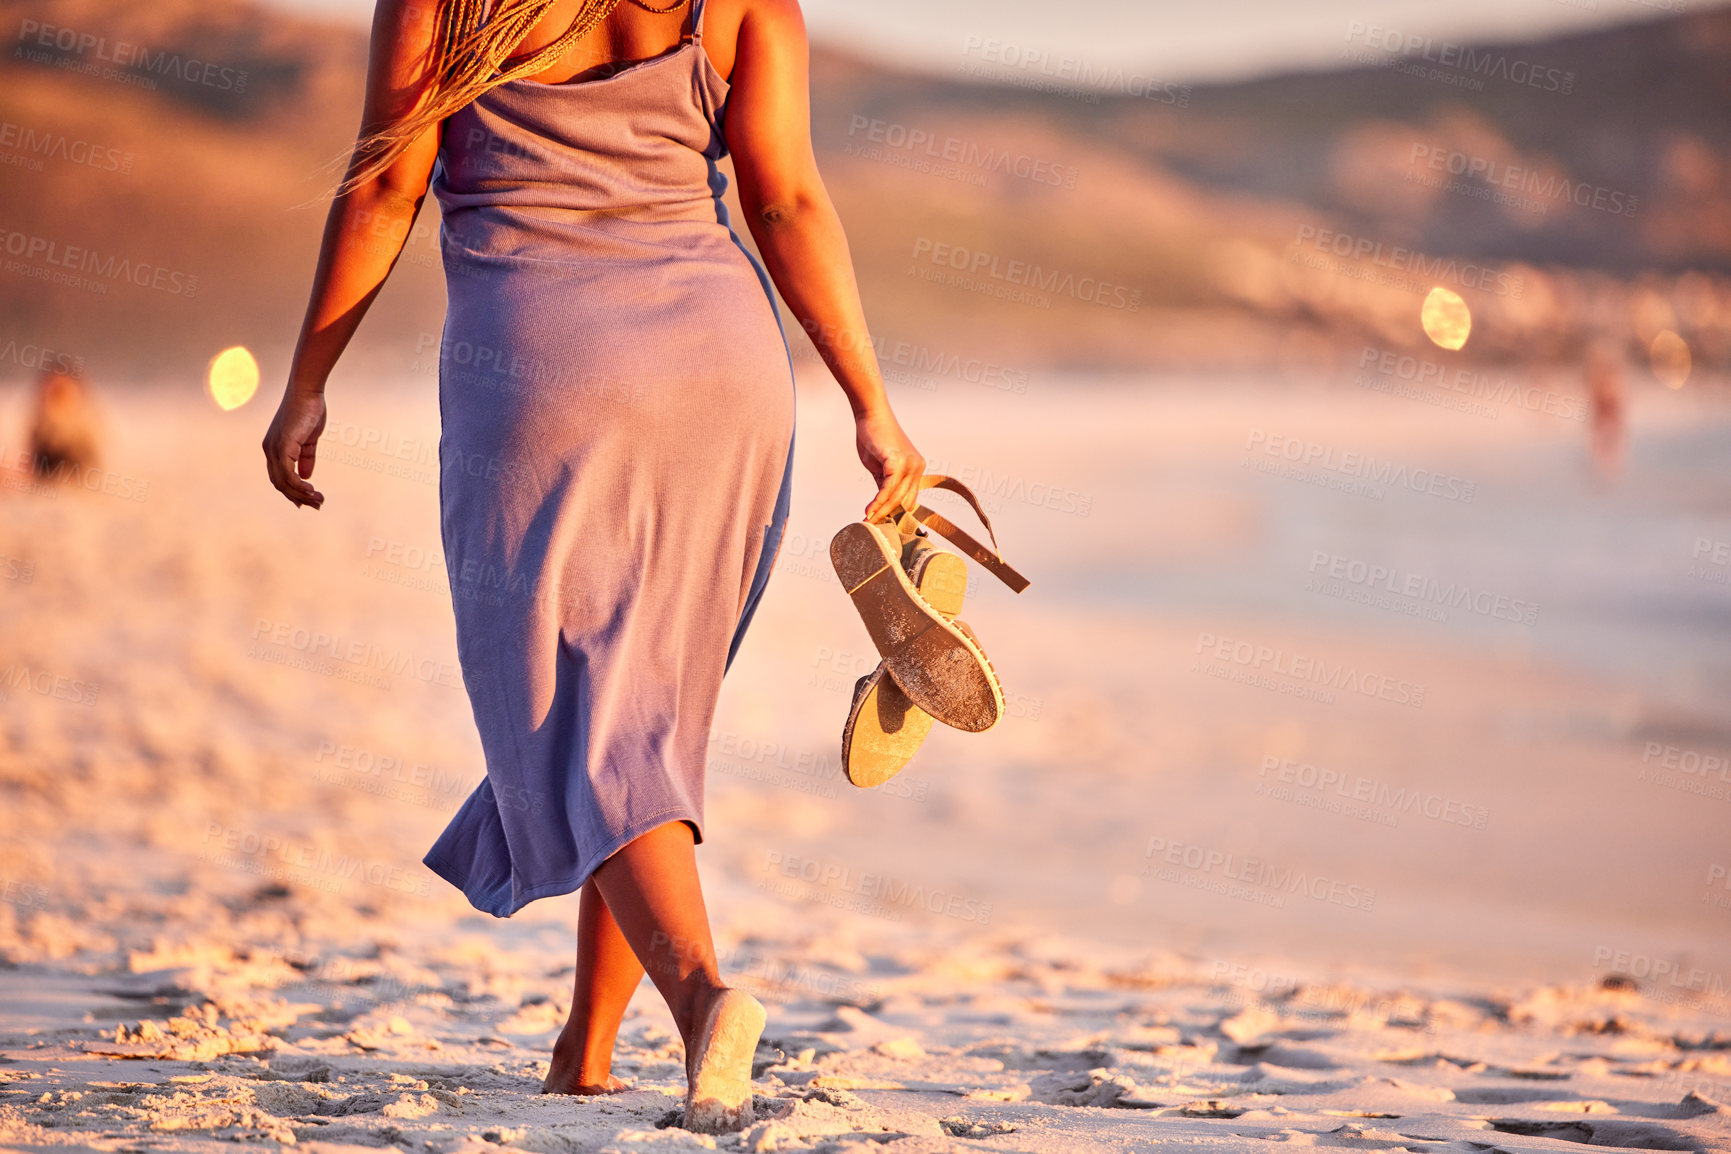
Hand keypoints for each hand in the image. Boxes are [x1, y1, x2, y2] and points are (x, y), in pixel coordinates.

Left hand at [262, 388, 327, 508]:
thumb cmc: (309, 410)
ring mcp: (274, 449)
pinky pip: (289, 475)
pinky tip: (312, 489)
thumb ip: (306, 457)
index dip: (292, 491)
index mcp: (274, 448)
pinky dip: (300, 486)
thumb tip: (307, 475)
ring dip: (302, 495)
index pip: (279, 477)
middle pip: (280, 484)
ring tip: (318, 500)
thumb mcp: (309, 439)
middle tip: (318, 505)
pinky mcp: (283, 447)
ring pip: (284, 482)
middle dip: (298, 498)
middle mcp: (270, 450)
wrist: (307, 392)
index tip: (308, 500)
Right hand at [854, 406, 924, 520]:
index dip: (896, 513)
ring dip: (881, 511)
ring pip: (896, 496)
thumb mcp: (880, 467)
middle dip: (888, 516)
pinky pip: (888, 488)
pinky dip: (878, 501)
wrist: (870, 414)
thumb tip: (881, 505)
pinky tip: (869, 510)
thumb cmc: (874, 438)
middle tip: (873, 527)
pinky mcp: (897, 461)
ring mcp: (910, 464)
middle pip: (903, 500)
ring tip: (868, 521)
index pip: (909, 499)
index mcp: (916, 469)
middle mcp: (917, 467)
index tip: (883, 525)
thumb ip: (884, 485)